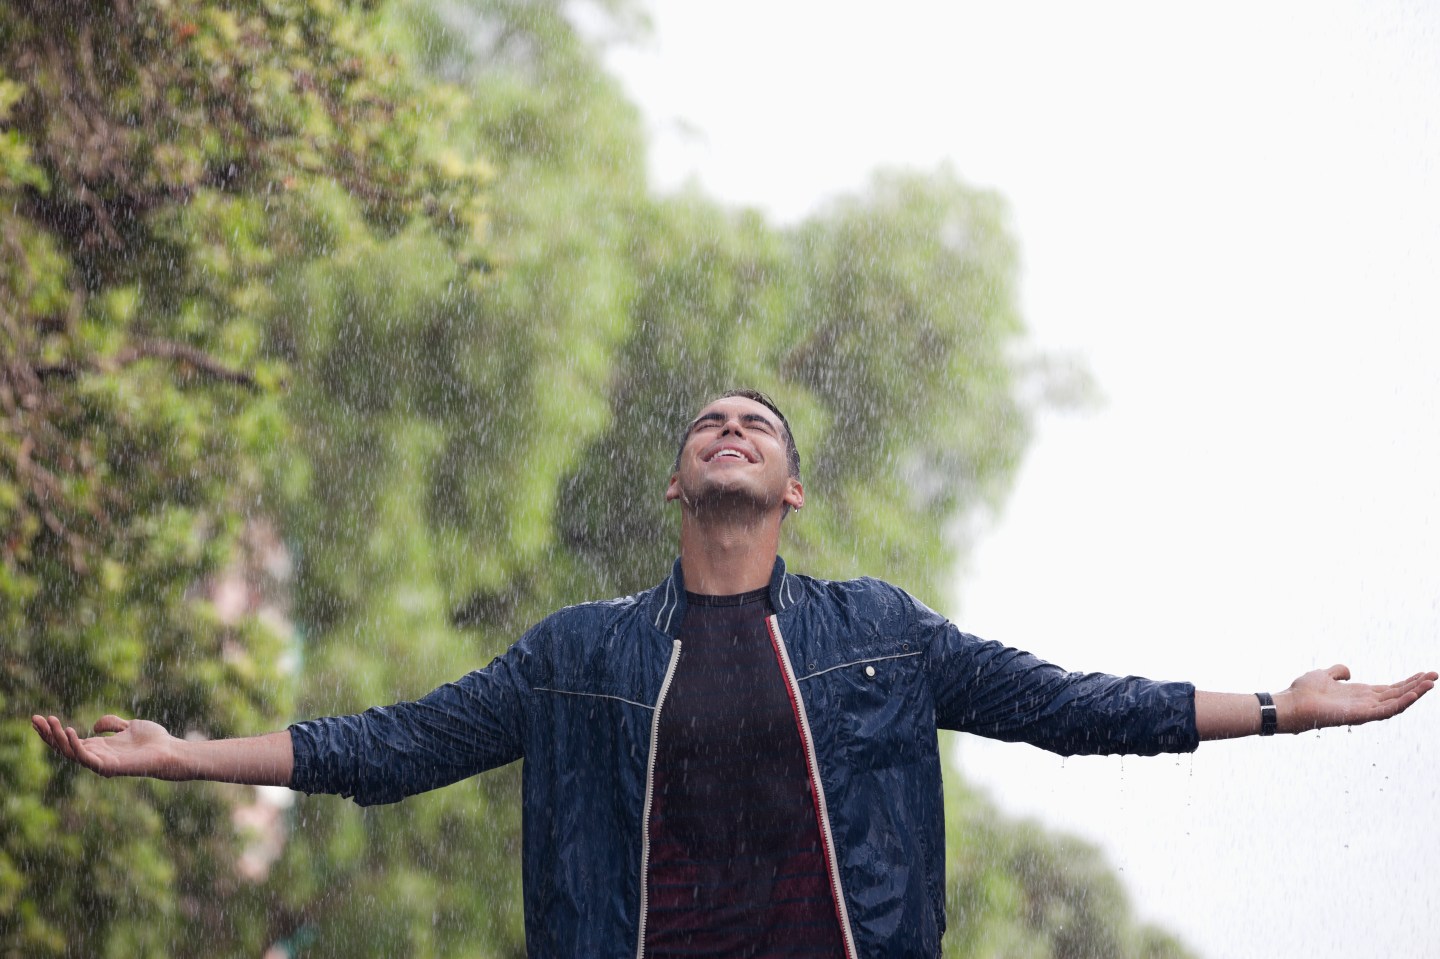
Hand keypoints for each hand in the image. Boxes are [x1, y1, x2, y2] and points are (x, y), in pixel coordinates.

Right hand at [30, 714, 182, 779]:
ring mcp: (101, 763)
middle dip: (47, 734)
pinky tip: (70, 730)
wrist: (170, 750)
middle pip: (63, 747)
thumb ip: (112, 723)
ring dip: (58, 737)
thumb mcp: (129, 725)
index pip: (67, 740)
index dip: (52, 731)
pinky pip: (86, 758)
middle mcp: (96, 756)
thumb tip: (95, 725)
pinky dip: (76, 745)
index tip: (38, 718)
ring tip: (51, 721)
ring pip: (71, 752)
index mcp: (98, 747)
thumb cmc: (153, 740)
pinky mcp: (109, 767)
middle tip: (34, 719)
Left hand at [1276, 665, 1436, 732]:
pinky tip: (1415, 693)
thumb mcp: (1324, 675)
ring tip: (1431, 683)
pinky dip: (1402, 702)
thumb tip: (1348, 672)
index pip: (1390, 689)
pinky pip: (1386, 710)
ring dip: (1415, 693)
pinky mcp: (1360, 716)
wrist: (1291, 704)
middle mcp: (1365, 703)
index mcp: (1360, 694)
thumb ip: (1338, 672)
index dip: (1408, 682)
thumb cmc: (1304, 692)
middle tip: (1436, 675)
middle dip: (1417, 685)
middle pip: (1398, 694)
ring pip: (1397, 702)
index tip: (1425, 674)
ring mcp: (1364, 711)